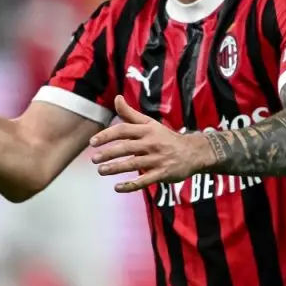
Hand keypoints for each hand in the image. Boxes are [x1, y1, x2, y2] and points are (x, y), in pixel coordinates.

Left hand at [89, 95, 216, 192]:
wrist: (193, 152)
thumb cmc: (165, 137)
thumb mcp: (149, 123)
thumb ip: (130, 114)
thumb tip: (117, 98)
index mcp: (147, 130)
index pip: (123, 130)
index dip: (106, 135)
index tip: (92, 142)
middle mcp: (151, 143)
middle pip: (126, 148)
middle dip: (108, 153)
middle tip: (93, 160)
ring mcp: (157, 159)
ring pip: (133, 164)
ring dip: (115, 168)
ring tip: (101, 171)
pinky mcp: (162, 174)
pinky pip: (144, 181)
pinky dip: (130, 186)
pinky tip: (117, 187)